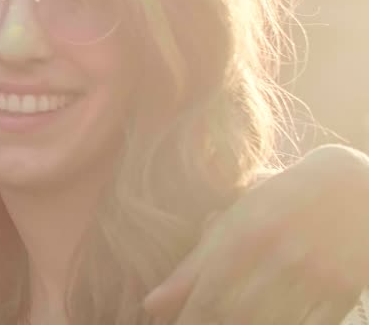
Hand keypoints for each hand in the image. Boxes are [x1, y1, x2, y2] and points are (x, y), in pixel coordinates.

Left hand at [144, 144, 368, 323]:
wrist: (352, 188)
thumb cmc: (280, 203)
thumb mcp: (234, 222)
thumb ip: (192, 266)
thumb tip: (150, 305)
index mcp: (244, 236)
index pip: (206, 296)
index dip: (187, 321)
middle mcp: (277, 257)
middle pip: (235, 316)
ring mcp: (313, 278)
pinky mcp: (340, 294)